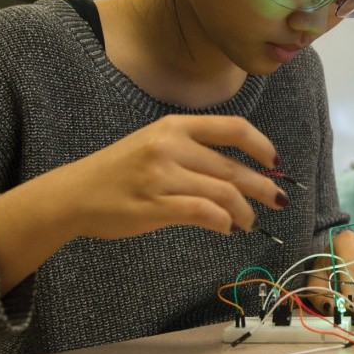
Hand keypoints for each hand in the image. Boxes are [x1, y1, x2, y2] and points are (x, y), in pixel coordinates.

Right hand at [0, 115, 286, 292]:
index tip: (275, 161)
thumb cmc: (119, 170)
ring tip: (250, 221)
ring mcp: (162, 175)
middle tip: (278, 200)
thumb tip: (241, 173)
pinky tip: (227, 227)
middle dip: (262, 186)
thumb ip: (195, 151)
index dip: (261, 145)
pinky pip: (203, 212)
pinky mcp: (154, 205)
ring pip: (223, 192)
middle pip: (233, 166)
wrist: (74, 194)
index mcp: (175, 126)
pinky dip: (223, 221)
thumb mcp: (155, 144)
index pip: (233, 128)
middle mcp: (171, 145)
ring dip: (245, 211)